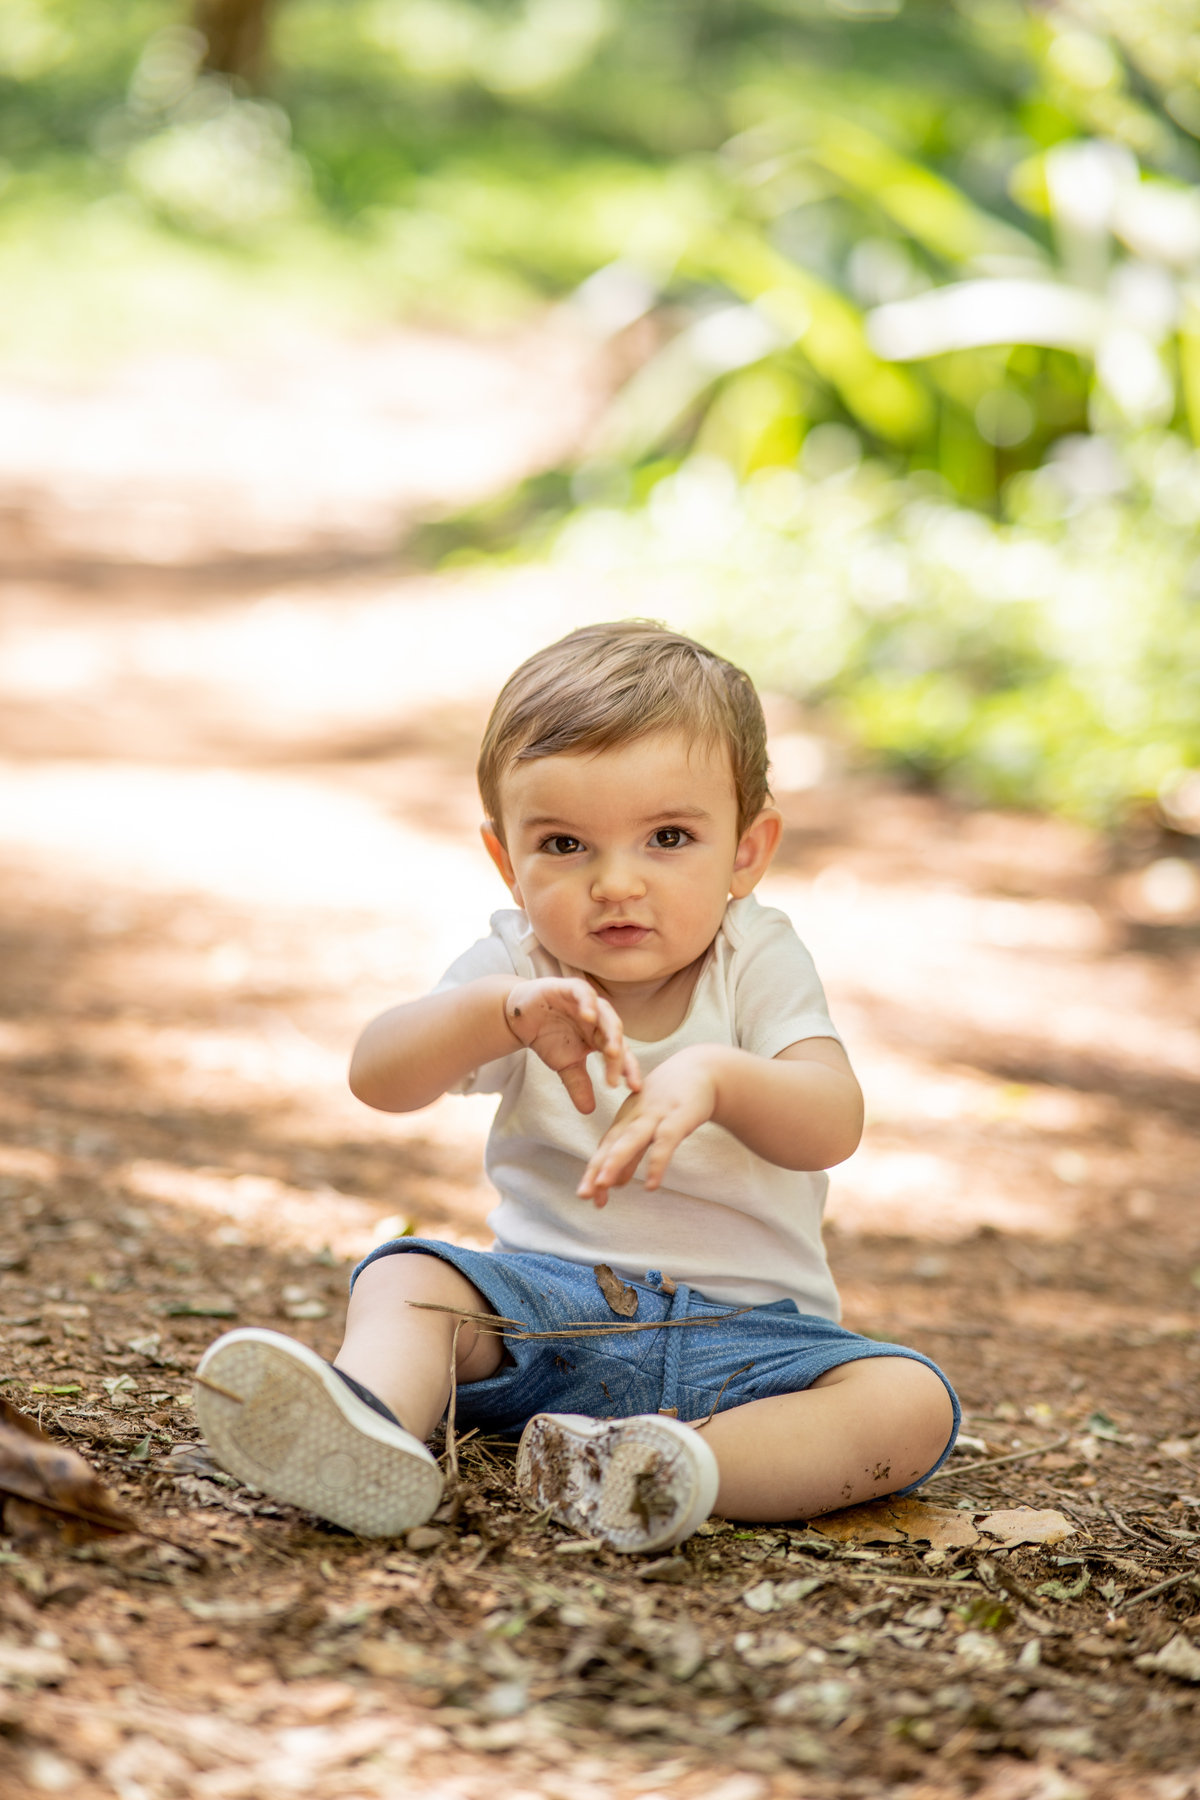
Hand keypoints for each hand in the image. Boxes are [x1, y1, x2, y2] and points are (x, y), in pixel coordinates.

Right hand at [505, 977, 640, 1113]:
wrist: (521, 1016)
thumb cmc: (548, 1037)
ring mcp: (587, 1003)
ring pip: (606, 1014)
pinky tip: (588, 1016)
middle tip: (618, 1075)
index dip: (628, 1070)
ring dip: (610, 1031)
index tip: (634, 1088)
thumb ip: (578, 1084)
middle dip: (618, 1055)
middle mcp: (599, 1019)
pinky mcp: (571, 988)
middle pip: (615, 1036)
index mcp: (602, 1037)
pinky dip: (588, 1003)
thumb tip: (588, 1111)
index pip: (620, 1054)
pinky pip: (584, 994)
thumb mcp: (565, 1065)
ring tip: (611, 1050)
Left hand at [577, 1046, 718, 1204]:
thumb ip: (632, 1155)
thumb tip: (615, 1183)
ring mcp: (655, 1115)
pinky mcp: (678, 1116)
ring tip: (603, 1184)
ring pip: (631, 1139)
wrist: (701, 1069)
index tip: (586, 1197)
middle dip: (595, 1169)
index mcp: (626, 1120)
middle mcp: (635, 1117)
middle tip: (583, 1195)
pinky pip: (665, 1142)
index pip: (605, 1149)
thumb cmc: (671, 1100)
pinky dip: (656, 1163)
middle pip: (611, 1145)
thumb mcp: (648, 1126)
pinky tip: (650, 1185)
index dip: (593, 1172)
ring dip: (614, 1161)